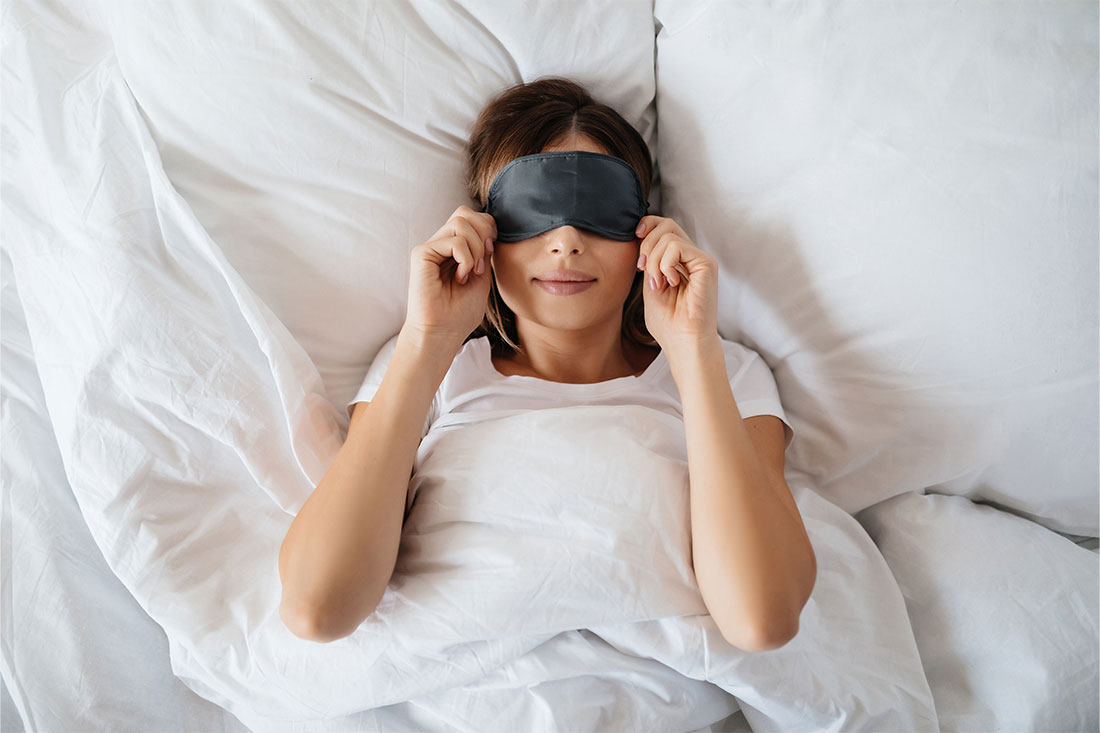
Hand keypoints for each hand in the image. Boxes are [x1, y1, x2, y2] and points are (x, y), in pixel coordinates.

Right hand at [403, 205, 494, 349]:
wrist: (444, 332)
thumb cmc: (461, 311)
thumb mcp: (482, 274)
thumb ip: (484, 249)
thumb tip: (488, 227)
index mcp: (454, 247)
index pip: (473, 216)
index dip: (488, 228)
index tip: (490, 253)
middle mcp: (440, 243)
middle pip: (465, 212)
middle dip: (483, 233)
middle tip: (482, 262)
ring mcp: (430, 247)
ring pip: (460, 223)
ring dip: (475, 248)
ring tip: (472, 272)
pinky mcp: (421, 254)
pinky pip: (454, 241)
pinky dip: (465, 259)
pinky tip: (461, 277)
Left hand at [635, 215, 718, 354]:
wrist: (684, 343)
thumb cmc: (668, 323)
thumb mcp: (649, 284)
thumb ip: (649, 260)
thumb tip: (641, 236)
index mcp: (679, 261)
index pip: (664, 227)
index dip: (647, 226)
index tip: (635, 239)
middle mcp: (691, 258)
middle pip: (666, 224)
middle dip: (646, 243)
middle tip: (643, 268)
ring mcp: (700, 260)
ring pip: (668, 235)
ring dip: (653, 260)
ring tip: (658, 283)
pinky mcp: (706, 264)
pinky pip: (676, 246)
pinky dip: (664, 264)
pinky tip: (671, 282)